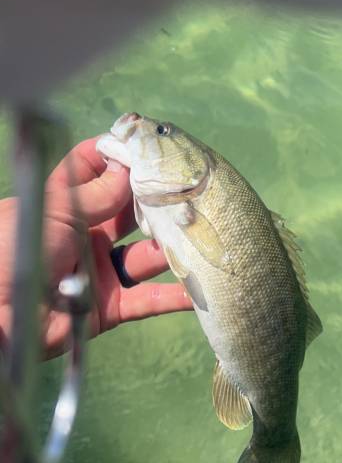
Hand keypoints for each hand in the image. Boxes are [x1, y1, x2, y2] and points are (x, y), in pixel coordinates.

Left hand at [0, 137, 191, 358]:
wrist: (1, 315)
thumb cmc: (16, 252)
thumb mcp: (54, 211)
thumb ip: (95, 193)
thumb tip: (129, 169)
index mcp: (65, 206)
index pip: (95, 170)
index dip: (120, 157)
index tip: (151, 147)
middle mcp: (87, 235)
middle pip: (130, 213)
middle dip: (158, 203)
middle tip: (191, 193)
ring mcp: (101, 271)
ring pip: (146, 256)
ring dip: (172, 249)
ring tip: (200, 238)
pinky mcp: (111, 308)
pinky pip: (148, 300)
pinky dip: (175, 297)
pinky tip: (200, 290)